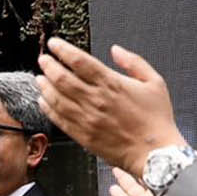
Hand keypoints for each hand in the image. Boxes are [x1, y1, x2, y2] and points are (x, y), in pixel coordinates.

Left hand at [35, 38, 189, 175]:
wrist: (154, 152)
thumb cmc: (157, 119)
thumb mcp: (154, 82)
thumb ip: (133, 62)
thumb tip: (116, 49)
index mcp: (112, 84)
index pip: (80, 61)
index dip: (63, 50)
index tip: (54, 44)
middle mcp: (96, 100)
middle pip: (63, 78)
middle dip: (49, 66)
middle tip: (43, 59)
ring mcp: (87, 119)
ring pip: (57, 98)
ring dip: (45, 86)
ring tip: (39, 78)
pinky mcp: (83, 135)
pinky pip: (59, 119)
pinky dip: (48, 108)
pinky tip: (43, 101)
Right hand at [107, 148, 196, 195]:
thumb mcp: (193, 181)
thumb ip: (195, 166)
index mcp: (173, 188)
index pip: (163, 173)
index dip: (156, 164)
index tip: (148, 154)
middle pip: (145, 180)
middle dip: (137, 170)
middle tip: (129, 161)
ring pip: (132, 190)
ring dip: (124, 181)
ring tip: (117, 172)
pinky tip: (113, 189)